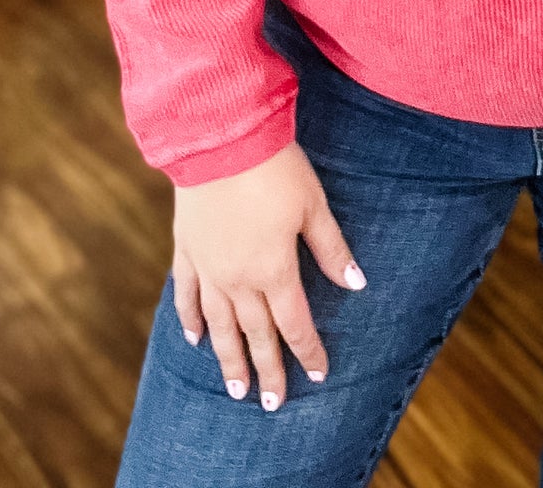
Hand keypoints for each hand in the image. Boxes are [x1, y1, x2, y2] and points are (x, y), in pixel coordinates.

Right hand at [172, 139, 366, 409]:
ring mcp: (208, 267)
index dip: (308, 349)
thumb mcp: (313, 205)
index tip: (317, 374)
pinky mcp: (186, 248)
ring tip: (234, 389)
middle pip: (255, 334)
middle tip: (272, 404)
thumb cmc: (274, 168)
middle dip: (267, 370)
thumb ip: (331, 250)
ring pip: (219, 325)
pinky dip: (189, 319)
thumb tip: (356, 284)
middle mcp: (238, 278)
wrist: (220, 138)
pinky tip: (194, 339)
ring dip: (228, 358)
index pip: (295, 322)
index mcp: (274, 270)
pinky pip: (186, 294)